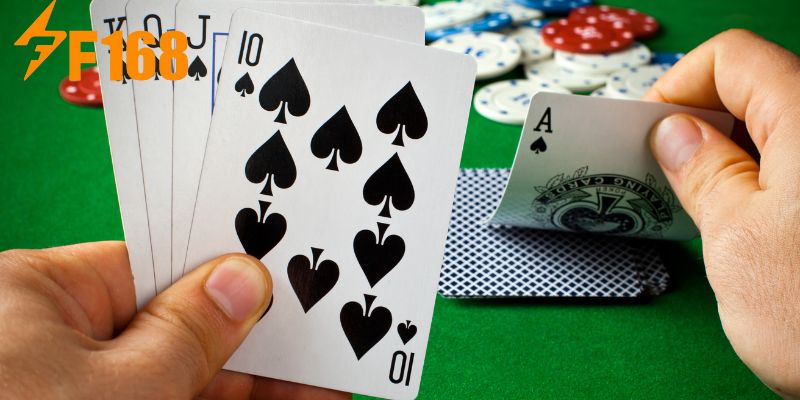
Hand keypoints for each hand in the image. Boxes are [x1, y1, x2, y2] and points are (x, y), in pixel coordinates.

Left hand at [0, 241, 349, 399]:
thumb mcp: (118, 388)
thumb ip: (188, 331)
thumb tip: (244, 279)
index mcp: (35, 298)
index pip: (152, 267)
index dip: (226, 272)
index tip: (288, 280)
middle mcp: (52, 345)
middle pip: (175, 326)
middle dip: (252, 339)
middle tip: (325, 337)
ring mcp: (77, 395)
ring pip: (181, 379)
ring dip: (252, 385)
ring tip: (325, 381)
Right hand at [646, 29, 799, 397]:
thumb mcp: (735, 240)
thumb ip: (702, 173)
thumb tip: (676, 133)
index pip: (734, 58)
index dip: (680, 86)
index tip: (649, 133)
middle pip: (762, 88)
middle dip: (703, 122)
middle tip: (664, 171)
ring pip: (784, 130)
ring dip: (733, 155)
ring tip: (701, 203)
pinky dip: (768, 179)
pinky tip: (746, 220)